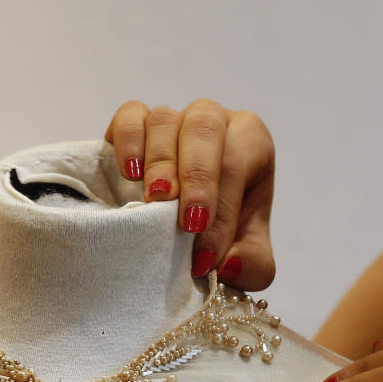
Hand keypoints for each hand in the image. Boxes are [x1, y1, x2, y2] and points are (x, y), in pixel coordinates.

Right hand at [104, 99, 275, 290]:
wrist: (187, 226)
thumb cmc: (224, 232)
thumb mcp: (249, 259)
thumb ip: (254, 266)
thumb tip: (230, 262)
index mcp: (252, 144)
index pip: (238, 166)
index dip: (221, 215)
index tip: (203, 259)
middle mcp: (215, 121)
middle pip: (206, 127)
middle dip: (197, 176)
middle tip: (185, 223)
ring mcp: (174, 118)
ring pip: (165, 119)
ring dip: (160, 162)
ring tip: (154, 200)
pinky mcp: (136, 123)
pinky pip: (130, 115)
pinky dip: (128, 139)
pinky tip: (129, 173)